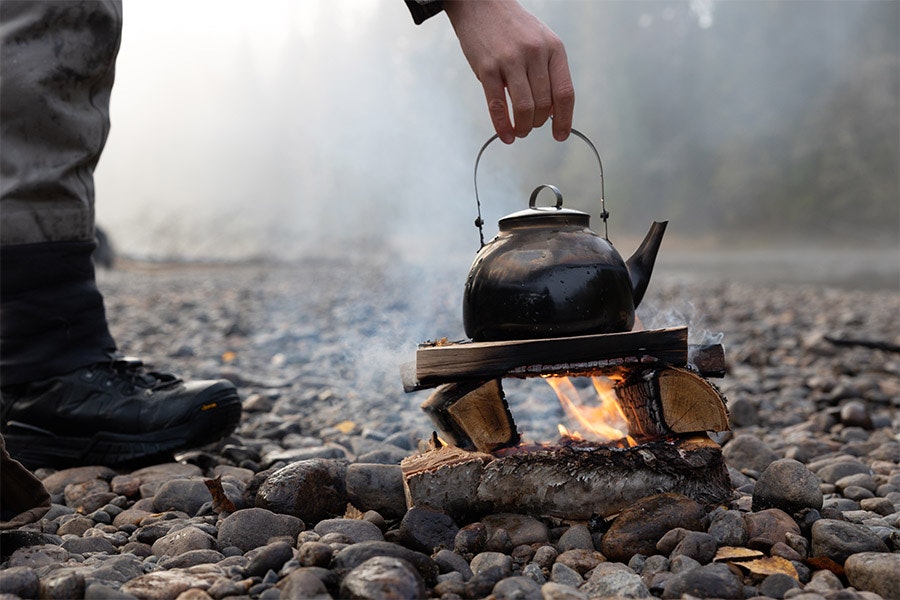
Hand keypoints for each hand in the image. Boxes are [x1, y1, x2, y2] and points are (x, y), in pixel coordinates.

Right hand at [444, 0, 574, 143]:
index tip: (561, 134)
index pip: (565, 92)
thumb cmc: (512, 27)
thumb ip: (548, 72)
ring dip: (524, 127)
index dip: (565, 119)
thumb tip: (554, 110)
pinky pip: (497, 105)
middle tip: (532, 126)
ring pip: (524, 108)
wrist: (481, 4)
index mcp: (554, 48)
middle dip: (539, 123)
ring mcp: (511, 60)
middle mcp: (535, 53)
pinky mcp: (488, 68)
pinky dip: (502, 126)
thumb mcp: (541, 42)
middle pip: (545, 104)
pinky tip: (505, 134)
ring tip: (520, 131)